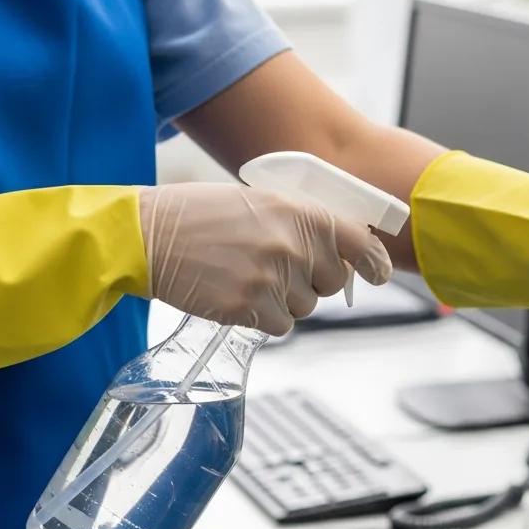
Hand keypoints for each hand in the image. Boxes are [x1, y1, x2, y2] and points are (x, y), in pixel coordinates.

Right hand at [138, 182, 392, 335]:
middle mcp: (293, 244)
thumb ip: (301, 224)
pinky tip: (237, 295)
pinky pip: (280, 326)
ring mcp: (273, 278)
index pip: (358, 241)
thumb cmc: (200, 215)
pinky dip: (264, 318)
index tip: (381, 274)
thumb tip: (341, 252)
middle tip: (275, 267)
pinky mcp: (251, 307)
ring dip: (283, 300)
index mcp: (299, 212)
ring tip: (246, 275)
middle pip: (331, 283)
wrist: (147, 235)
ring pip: (305, 307)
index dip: (374, 261)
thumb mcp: (259, 202)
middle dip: (312, 281)